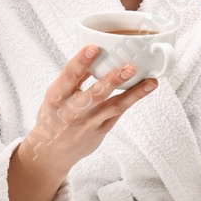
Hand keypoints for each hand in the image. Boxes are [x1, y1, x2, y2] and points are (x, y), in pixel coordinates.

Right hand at [19, 45, 158, 178]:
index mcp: (57, 98)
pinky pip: (118, 113)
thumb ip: (74, 78)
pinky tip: (145, 89)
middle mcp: (72, 111)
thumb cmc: (54, 117)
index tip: (93, 48)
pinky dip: (132, 100)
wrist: (51, 152)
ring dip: (134, 93)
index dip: (81, 62)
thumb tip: (94, 55)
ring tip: (150, 82)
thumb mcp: (55, 96)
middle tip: (129, 68)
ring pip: (114, 106)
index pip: (69, 76)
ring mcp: (88, 123)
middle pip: (95, 94)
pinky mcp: (100, 130)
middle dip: (113, 80)